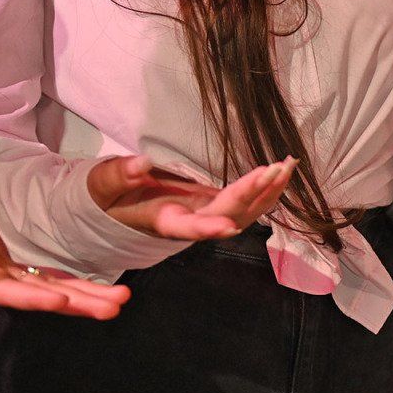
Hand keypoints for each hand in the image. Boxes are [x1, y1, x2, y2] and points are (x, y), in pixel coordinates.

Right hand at [0, 186, 127, 319]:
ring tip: (122, 303)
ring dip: (88, 299)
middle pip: (38, 297)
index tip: (59, 299)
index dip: (29, 296)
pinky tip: (113, 296)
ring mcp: (13, 281)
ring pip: (54, 292)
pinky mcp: (21, 273)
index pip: (1, 291)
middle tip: (111, 308)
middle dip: (75, 303)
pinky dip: (82, 288)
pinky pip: (56, 282)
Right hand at [87, 155, 294, 241]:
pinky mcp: (215, 204)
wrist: (117, 206)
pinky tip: (282, 170)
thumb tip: (140, 163)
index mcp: (164, 222)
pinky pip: (246, 201)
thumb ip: (119, 176)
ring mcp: (207, 214)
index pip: (188, 229)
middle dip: (250, 195)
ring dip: (268, 192)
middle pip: (226, 215)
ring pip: (244, 212)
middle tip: (272, 169)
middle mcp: (191, 223)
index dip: (208, 228)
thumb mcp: (104, 186)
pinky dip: (265, 187)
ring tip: (288, 166)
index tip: (228, 226)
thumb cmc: (107, 198)